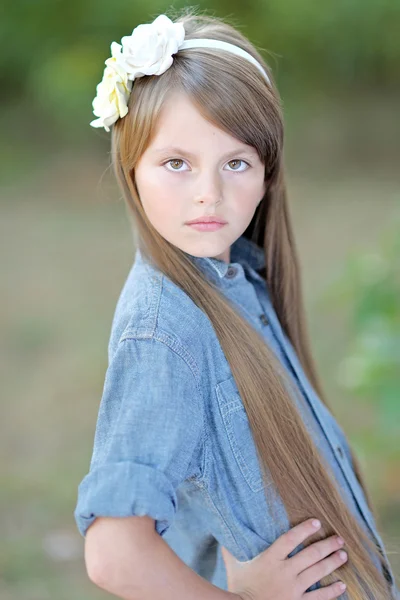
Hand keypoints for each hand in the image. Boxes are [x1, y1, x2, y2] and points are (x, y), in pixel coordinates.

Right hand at [221, 518, 347, 599]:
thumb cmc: (238, 588)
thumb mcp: (233, 565)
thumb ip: (231, 549)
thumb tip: (225, 532)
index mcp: (270, 559)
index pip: (291, 538)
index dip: (305, 529)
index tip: (317, 522)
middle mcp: (285, 571)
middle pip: (311, 554)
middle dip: (327, 545)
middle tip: (339, 538)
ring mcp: (293, 589)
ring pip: (318, 572)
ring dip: (333, 562)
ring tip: (343, 555)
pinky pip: (319, 597)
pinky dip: (332, 591)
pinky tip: (342, 585)